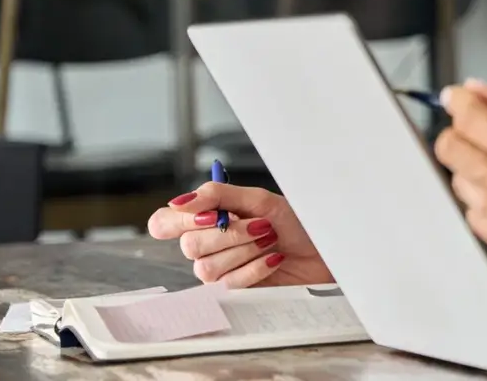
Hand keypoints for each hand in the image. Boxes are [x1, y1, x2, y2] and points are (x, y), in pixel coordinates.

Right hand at [147, 183, 331, 287]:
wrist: (322, 251)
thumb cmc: (294, 224)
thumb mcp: (260, 200)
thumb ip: (218, 195)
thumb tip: (181, 201)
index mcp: (206, 219)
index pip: (163, 222)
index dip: (179, 220)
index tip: (210, 215)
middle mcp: (205, 246)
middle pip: (188, 244)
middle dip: (230, 233)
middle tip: (261, 225)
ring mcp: (216, 270)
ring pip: (205, 266)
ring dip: (245, 249)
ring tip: (270, 240)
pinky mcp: (231, 292)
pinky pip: (228, 282)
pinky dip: (256, 267)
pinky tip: (273, 259)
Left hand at [433, 80, 486, 282]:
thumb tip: (474, 91)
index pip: (468, 119)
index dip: (457, 102)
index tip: (456, 98)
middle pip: (450, 151)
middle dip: (461, 133)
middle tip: (482, 130)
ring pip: (459, 184)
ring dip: (474, 168)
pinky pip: (475, 216)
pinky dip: (486, 201)